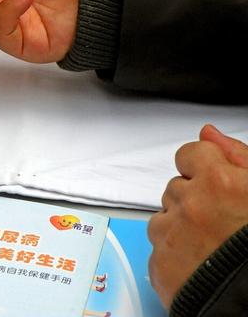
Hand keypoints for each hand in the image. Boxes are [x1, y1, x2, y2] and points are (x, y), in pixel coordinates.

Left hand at [148, 124, 247, 307]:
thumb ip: (237, 157)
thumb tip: (208, 131)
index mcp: (220, 182)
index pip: (189, 154)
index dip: (201, 168)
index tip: (211, 182)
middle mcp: (190, 204)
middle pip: (177, 187)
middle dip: (193, 200)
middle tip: (221, 223)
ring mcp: (171, 234)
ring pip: (163, 217)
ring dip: (179, 227)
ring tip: (211, 247)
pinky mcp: (159, 264)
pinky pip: (157, 248)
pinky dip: (173, 255)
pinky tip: (198, 265)